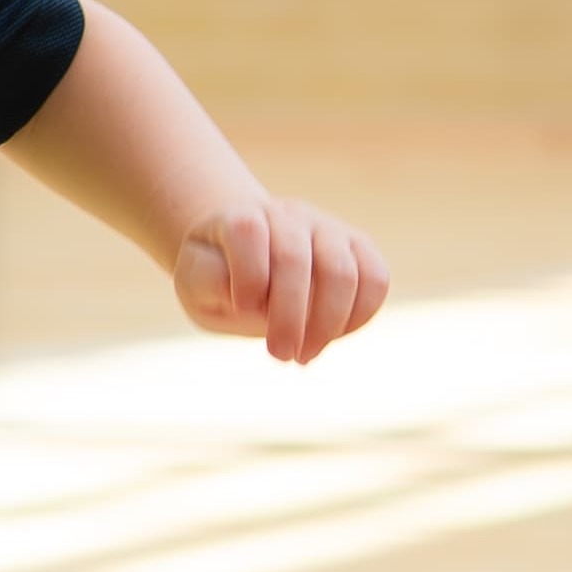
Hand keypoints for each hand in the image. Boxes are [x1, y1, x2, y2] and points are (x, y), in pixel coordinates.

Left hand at [175, 195, 389, 362]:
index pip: (246, 232)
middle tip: (279, 355)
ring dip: (326, 324)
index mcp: (241, 217)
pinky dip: (359, 316)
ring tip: (305, 355)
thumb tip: (253, 300)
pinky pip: (376, 279)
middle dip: (288, 317)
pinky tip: (331, 338)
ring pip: (343, 271)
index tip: (241, 310)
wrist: (248, 254)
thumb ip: (210, 282)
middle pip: (295, 259)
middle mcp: (288, 215)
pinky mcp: (359, 248)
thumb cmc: (218, 274)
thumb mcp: (194, 281)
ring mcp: (328, 228)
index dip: (247, 277)